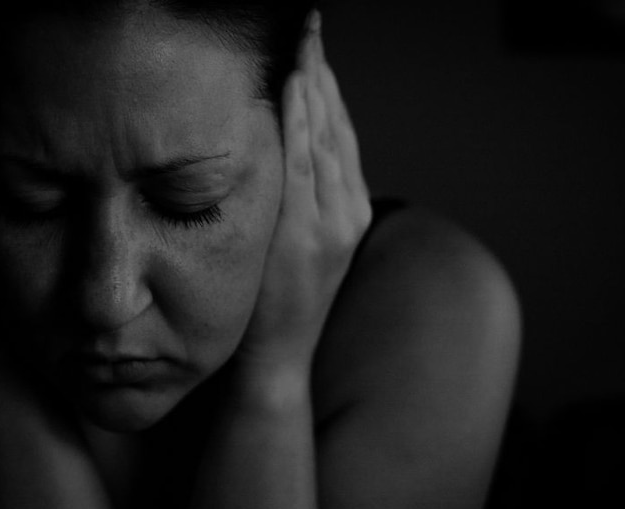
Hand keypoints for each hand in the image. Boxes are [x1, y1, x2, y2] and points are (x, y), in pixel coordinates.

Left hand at [235, 11, 371, 381]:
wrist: (278, 359)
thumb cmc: (278, 302)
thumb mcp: (297, 246)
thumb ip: (299, 202)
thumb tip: (278, 157)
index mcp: (346, 208)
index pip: (337, 133)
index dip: (325, 85)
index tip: (310, 45)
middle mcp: (347, 209)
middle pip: (336, 125)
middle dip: (321, 70)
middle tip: (309, 24)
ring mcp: (333, 221)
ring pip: (326, 137)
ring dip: (314, 83)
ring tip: (304, 39)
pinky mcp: (310, 232)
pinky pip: (305, 165)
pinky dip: (301, 122)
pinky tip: (294, 86)